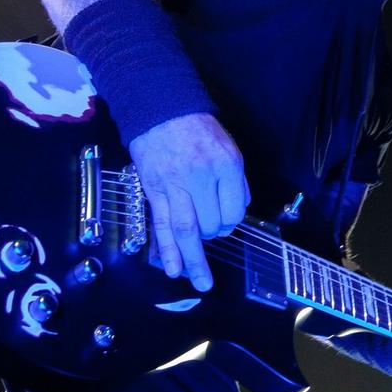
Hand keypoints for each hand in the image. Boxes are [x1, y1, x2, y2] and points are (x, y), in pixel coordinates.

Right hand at [128, 113, 250, 291]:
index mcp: (225, 166)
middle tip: (212, 233)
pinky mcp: (154, 190)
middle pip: (213, 223)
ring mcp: (175, 185)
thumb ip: (235, 181)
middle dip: (214, 234)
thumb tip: (236, 212)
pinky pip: (162, 226)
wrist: (161, 109)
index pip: (235, 209)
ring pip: (187, 231)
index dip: (232, 220)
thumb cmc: (198, 129)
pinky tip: (174, 269)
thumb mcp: (228, 148)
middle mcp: (201, 177)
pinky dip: (168, 251)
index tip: (225, 217)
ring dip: (194, 261)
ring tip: (200, 282)